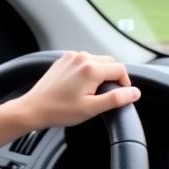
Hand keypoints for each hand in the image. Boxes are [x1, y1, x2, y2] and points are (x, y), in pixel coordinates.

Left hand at [0, 51, 139, 153]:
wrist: (33, 109)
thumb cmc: (59, 110)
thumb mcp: (91, 108)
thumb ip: (116, 99)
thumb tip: (135, 93)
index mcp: (90, 68)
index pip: (120, 69)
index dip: (125, 83)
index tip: (122, 94)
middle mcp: (81, 58)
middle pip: (109, 62)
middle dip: (113, 77)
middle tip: (108, 94)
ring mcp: (70, 57)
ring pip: (96, 60)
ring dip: (100, 73)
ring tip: (93, 91)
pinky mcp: (62, 60)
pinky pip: (83, 61)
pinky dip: (87, 70)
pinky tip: (80, 86)